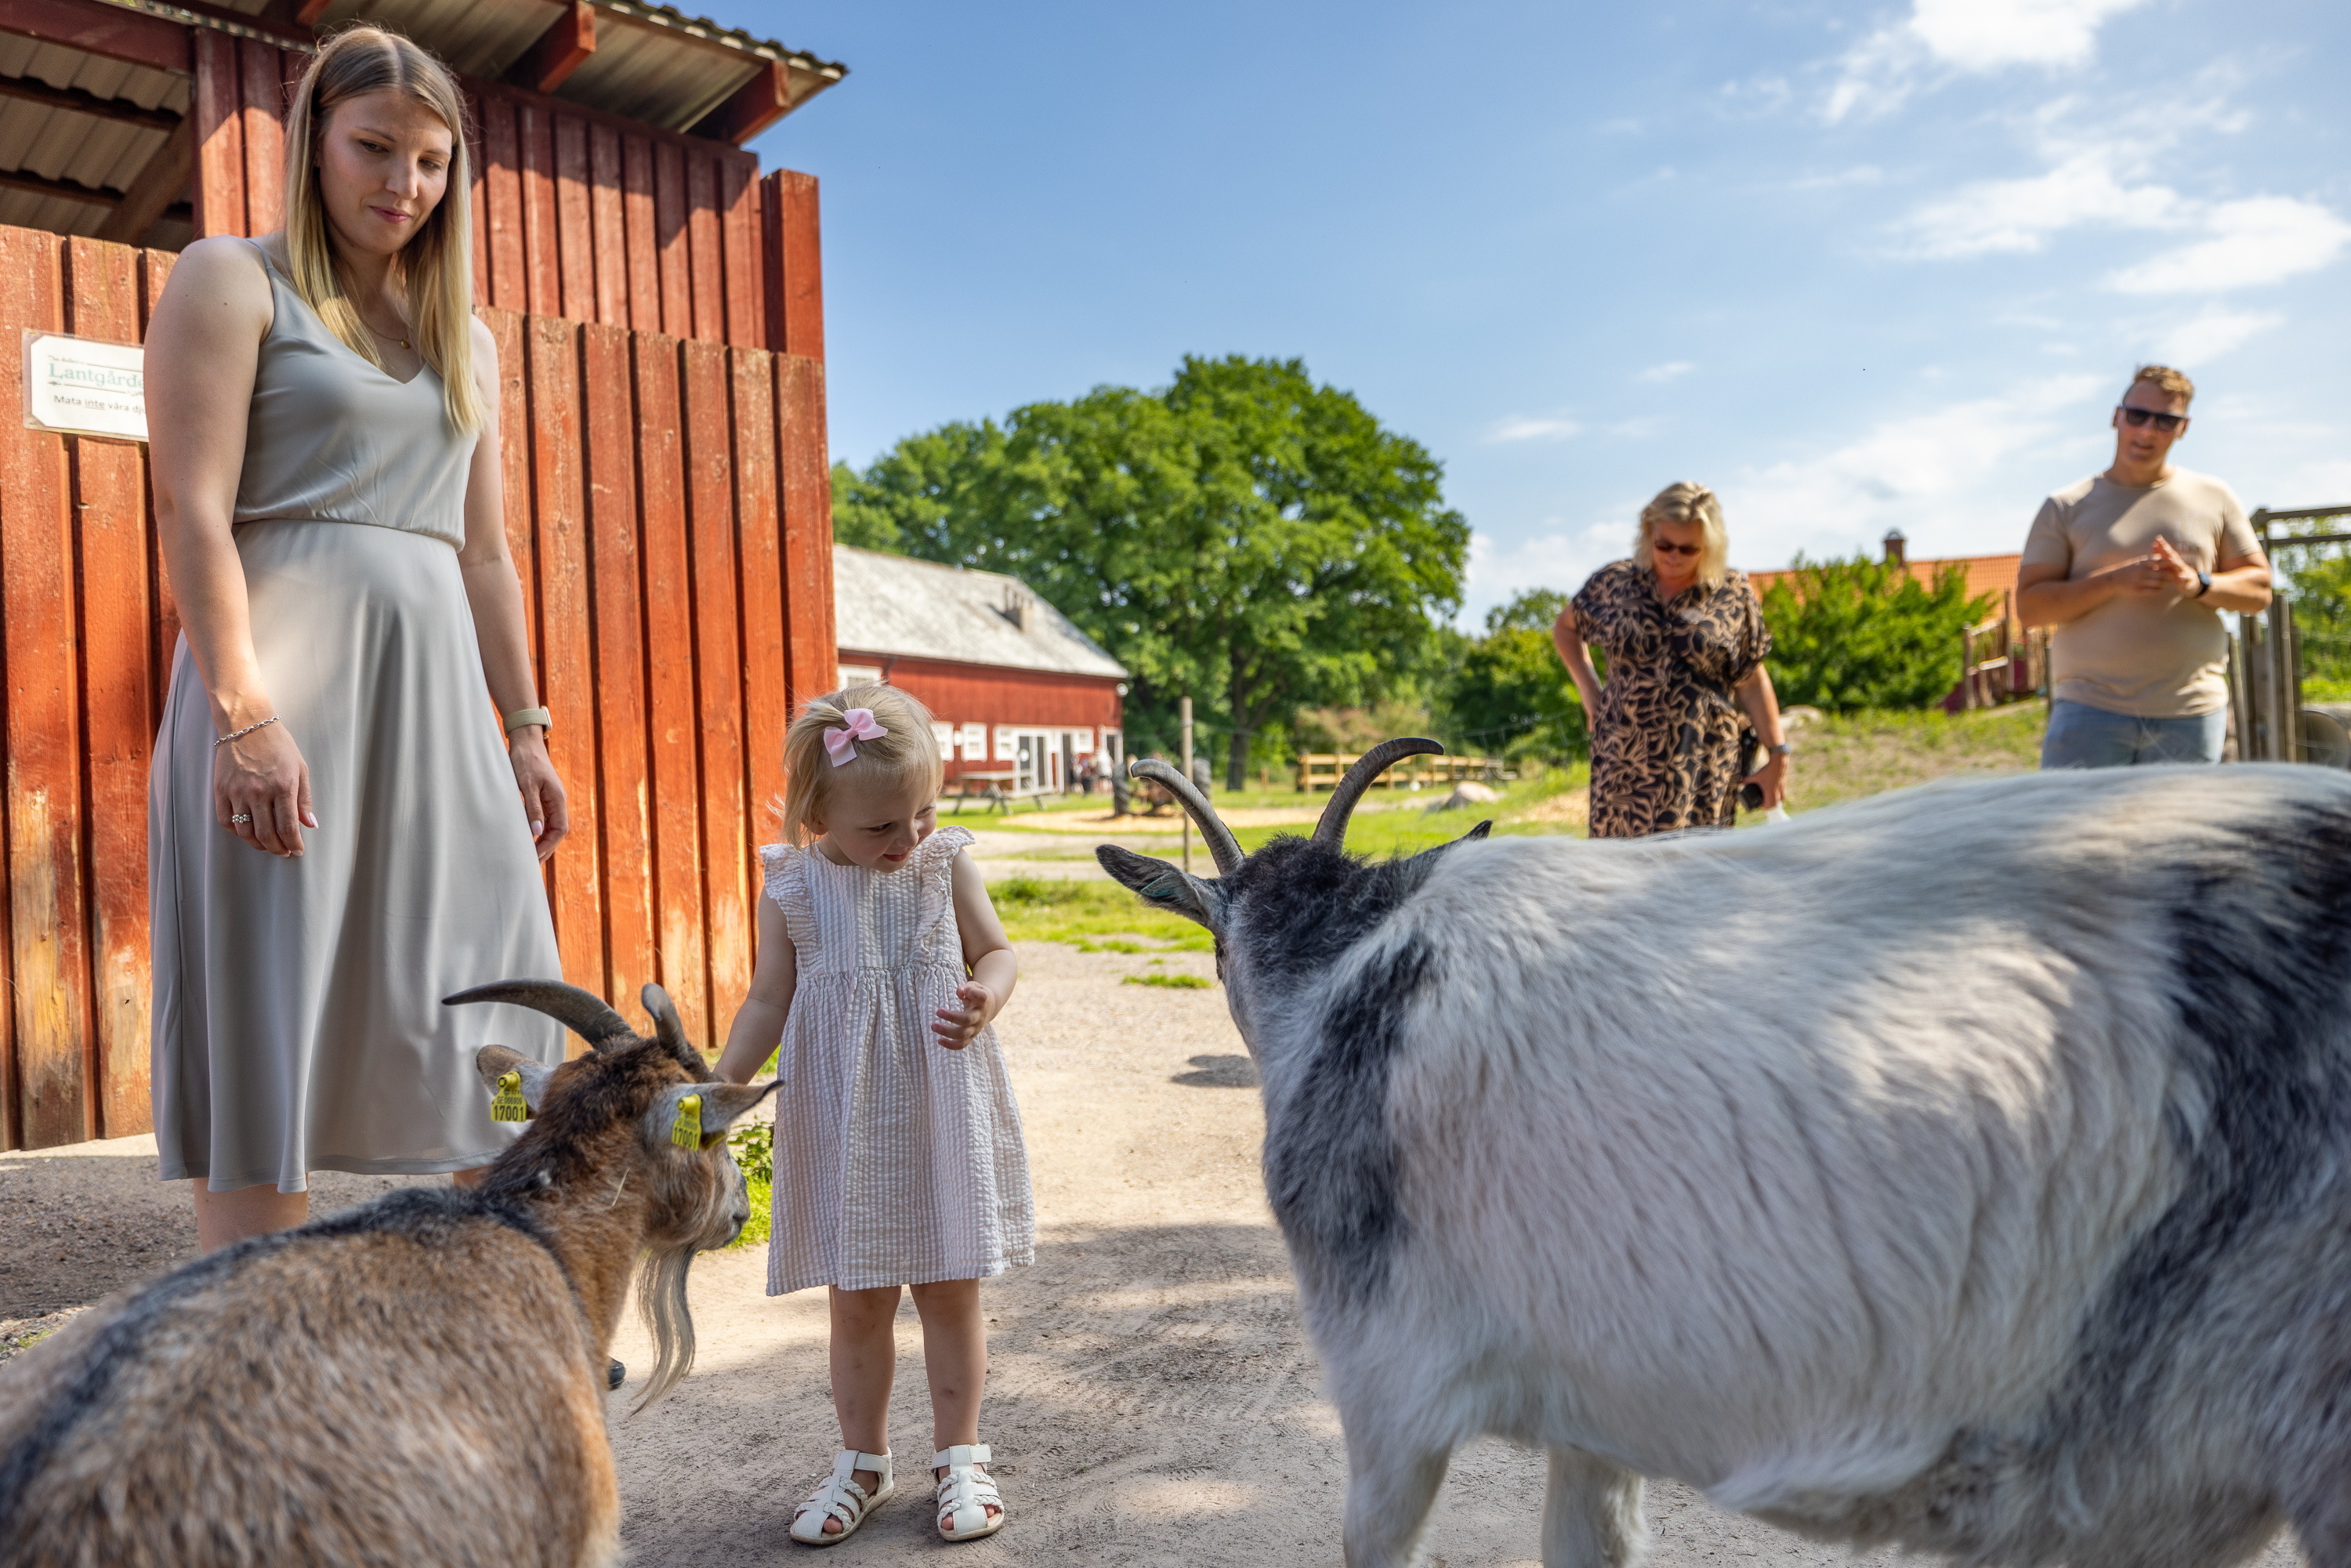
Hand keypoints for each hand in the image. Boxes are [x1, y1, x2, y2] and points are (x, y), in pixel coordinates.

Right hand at [215, 720, 313, 857]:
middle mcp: (259, 792)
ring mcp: (237, 792)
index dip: (294, 844)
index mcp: (283, 787)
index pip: (288, 827)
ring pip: (245, 832)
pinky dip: (236, 832)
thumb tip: (310, 825)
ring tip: (267, 845)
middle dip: (277, 849)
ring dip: (257, 844)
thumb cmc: (278, 744)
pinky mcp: (221, 790)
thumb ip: (304, 799)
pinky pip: (226, 820)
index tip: (297, 850)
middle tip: (283, 851)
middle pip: (266, 834)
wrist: (246, 724)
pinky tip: (246, 832)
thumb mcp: (300, 768)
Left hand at [508, 730, 568, 860]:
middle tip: (531, 863)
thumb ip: (532, 808)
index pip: (560, 830)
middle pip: (557, 831)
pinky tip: (528, 838)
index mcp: (557, 799)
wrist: (525, 742)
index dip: (548, 845)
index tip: (534, 857)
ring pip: (550, 827)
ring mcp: (551, 799)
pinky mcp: (542, 797)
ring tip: (529, 856)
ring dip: (542, 842)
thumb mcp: (527, 785)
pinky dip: (537, 831)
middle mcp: (557, 801)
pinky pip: (543, 819)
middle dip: (546, 848)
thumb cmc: (525, 761)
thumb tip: (537, 833)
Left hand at [932, 981, 994, 1049]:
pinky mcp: (971, 1036)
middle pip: (967, 1019)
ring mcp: (976, 1028)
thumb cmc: (977, 994)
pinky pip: (962, 1044)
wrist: (989, 1007)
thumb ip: (968, 988)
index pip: (982, 997)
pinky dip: (951, 1045)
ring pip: (963, 1034)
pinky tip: (939, 1040)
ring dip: (947, 1031)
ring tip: (933, 1026)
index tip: (963, 990)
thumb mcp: (975, 987)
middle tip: (937, 1011)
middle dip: (951, 1017)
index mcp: (983, 1001)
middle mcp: (980, 1016)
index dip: (972, 992)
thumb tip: (959, 992)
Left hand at [1740, 751, 1790, 811]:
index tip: (1760, 804)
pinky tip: (1773, 790)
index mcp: (1770, 792)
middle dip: (1769, 805)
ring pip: (1780, 799)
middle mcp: (1777, 792)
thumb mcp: (1756, 775)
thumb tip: (1739, 780)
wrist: (1779, 763)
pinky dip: (1778, 794)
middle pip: (1775, 804)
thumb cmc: (1768, 770)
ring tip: (1769, 797)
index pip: (1770, 805)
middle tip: (1763, 801)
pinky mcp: (1784, 784)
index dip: (1764, 807)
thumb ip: (1747, 779)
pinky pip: (1782, 793)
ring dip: (1775, 800)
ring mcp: (1782, 788)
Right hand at [2102, 552, 2182, 596]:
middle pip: (2163, 574)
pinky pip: (2153, 591)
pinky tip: (2158, 588)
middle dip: (2170, 576)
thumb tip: (2164, 556)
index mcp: (2143, 562)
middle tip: (2171, 577)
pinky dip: (2158, 590)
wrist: (2114, 579)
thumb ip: (2151, 559)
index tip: (2171, 567)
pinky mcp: (2137, 590)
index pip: (2162, 562)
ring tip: (2165, 583)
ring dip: (2165, 584)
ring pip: (2159, 583)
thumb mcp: (2139, 561)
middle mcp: (2142, 571)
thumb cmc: (2129, 569)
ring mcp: (2140, 581)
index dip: (2169, 564)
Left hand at [2149, 537, 2201, 595]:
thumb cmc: (2176, 572)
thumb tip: (2153, 544)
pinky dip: (2183, 577)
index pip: (2168, 551)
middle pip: (2174, 556)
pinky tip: (2180, 576)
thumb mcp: (2168, 563)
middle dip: (2168, 551)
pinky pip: (2185, 578)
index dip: (2163, 544)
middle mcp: (2179, 563)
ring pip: (2180, 566)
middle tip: (2163, 545)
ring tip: (2170, 559)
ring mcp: (2184, 571)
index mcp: (2173, 560)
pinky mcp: (2187, 579)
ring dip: (2175, 562)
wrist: (2191, 583)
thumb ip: (2161, 554)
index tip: (2157, 538)